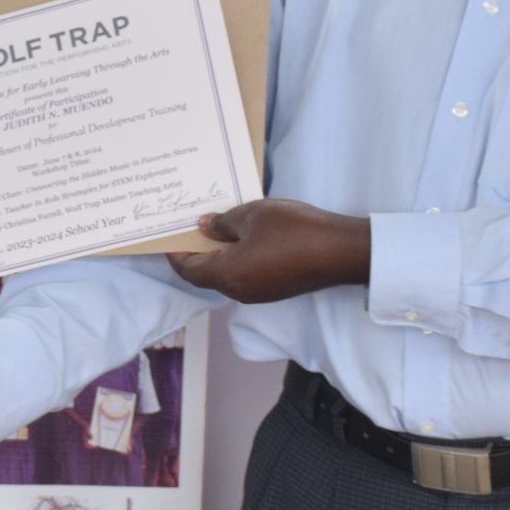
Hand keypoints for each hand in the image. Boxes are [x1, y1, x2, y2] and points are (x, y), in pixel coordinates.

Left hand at [166, 199, 369, 304]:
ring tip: (217, 228)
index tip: (169, 237)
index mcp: (227, 275)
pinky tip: (244, 238)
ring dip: (219, 255)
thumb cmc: (293, 230)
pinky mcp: (276, 290)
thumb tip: (204, 227)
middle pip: (206, 276)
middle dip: (197, 253)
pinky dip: (237, 260)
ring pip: (227, 276)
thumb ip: (223, 223)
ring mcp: (259, 294)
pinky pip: (246, 276)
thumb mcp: (252, 215)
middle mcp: (239, 291)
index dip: (176, 255)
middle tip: (192, 228)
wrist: (340, 251)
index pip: (189, 271)